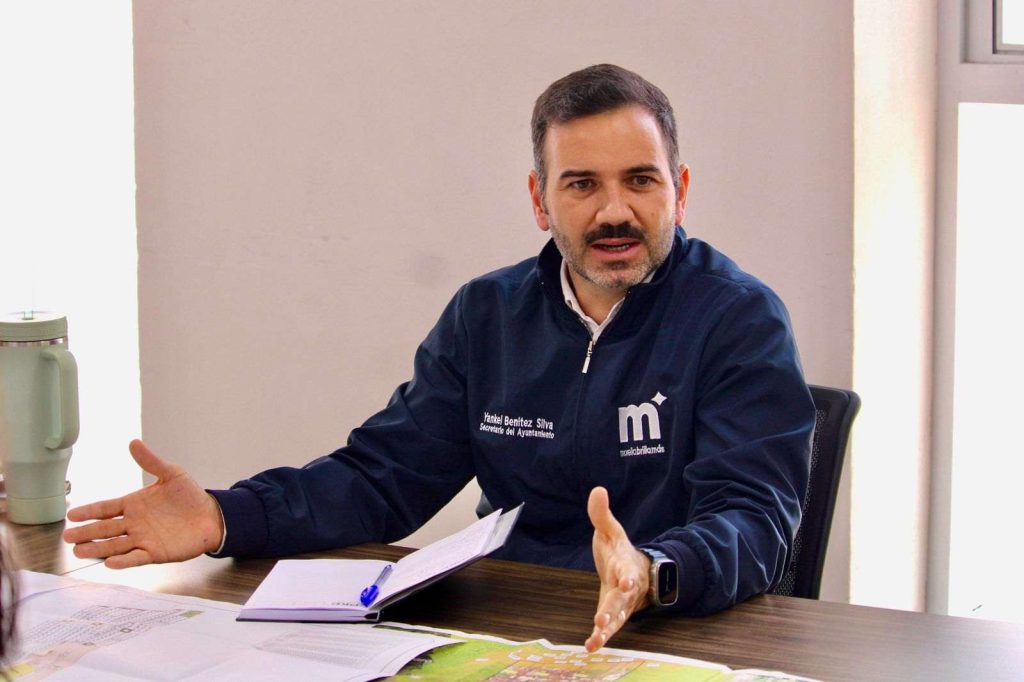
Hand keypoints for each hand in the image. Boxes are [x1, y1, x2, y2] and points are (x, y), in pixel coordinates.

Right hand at [63, 439, 224, 568]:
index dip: (89, 511)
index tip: (72, 515)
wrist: (211, 515)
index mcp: (134, 504)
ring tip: (80, 551)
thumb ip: (151, 461)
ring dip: (98, 548)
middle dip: (87, 532)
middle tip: (69, 536)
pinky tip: (110, 562)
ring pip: (115, 545)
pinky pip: (136, 557)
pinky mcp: (155, 552)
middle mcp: (134, 523)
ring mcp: (143, 538)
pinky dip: (124, 560)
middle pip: (105, 528)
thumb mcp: (171, 474)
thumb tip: (134, 443)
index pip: (106, 508)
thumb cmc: (190, 496)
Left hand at [584, 486, 650, 652]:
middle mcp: (625, 588)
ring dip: (607, 628)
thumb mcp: (610, 530)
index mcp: (624, 565)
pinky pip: (610, 628)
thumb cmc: (619, 551)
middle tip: (602, 618)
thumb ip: (601, 514)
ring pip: (617, 618)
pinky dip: (601, 637)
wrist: (635, 571)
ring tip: (596, 637)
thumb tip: (598, 489)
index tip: (626, 582)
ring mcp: (621, 604)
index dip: (627, 577)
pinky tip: (590, 646)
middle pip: (621, 599)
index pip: (627, 571)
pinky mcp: (614, 615)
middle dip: (613, 608)